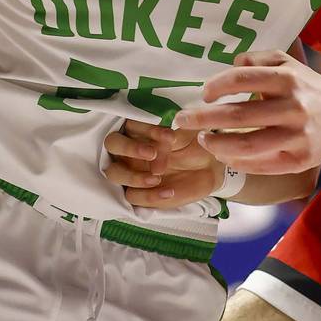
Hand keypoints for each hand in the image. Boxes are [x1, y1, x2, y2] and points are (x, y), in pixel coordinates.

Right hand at [103, 117, 224, 208]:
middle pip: (112, 144)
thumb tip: (175, 125)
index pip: (131, 124)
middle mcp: (129, 149)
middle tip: (152, 153)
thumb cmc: (194, 144)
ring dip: (133, 176)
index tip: (170, 136)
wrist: (208, 167)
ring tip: (157, 178)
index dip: (147, 130)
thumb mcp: (193, 133)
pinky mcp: (138, 192)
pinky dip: (149, 196)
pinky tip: (169, 192)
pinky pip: (133, 196)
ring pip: (115, 173)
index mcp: (140, 130)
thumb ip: (182, 129)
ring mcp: (130, 171)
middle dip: (130, 148)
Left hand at [172, 49, 320, 172]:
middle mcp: (294, 108)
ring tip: (203, 141)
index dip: (216, 86)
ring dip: (217, 145)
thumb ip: (258, 59)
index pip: (242, 78)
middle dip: (203, 119)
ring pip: (247, 146)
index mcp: (288, 79)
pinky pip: (261, 165)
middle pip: (238, 116)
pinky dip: (237, 161)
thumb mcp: (287, 64)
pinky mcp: (301, 160)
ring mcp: (299, 137)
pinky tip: (225, 155)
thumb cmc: (307, 87)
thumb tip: (231, 64)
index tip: (203, 94)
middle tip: (181, 121)